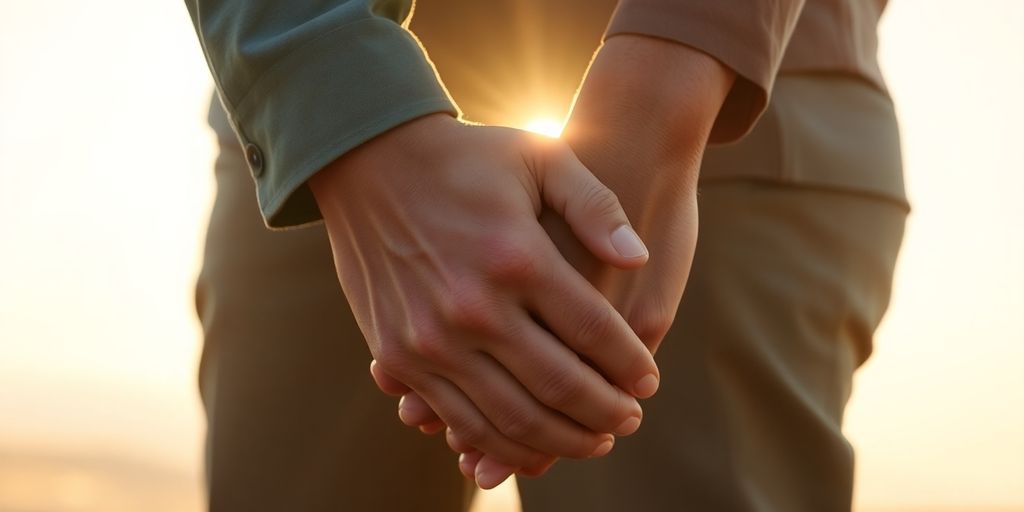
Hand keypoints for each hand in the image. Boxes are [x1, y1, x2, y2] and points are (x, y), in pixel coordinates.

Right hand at [383, 36, 735, 485]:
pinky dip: (501, 443)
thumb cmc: (466, 158)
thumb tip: (638, 258)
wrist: (368, 161)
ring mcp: (431, 339)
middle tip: (629, 420)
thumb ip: (596, 206)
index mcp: (516, 257)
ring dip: (561, 441)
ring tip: (592, 440)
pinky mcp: (398, 355)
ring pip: (512, 419)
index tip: (649, 381)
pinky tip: (532, 444)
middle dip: (606, 413)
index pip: (594, 332)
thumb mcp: (540, 157)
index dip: (631, 365)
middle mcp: (473, 307)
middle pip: (560, 386)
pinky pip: (458, 418)